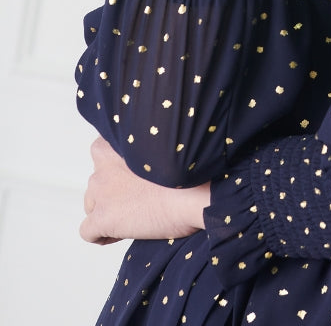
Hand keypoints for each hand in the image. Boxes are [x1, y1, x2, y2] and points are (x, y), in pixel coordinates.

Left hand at [80, 136, 209, 245]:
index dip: (117, 169)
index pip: (101, 153)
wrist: (195, 192)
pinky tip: (124, 233)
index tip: (135, 178)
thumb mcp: (160, 149)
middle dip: (113, 193)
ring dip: (108, 212)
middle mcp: (102, 165)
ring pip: (91, 206)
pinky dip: (103, 235)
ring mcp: (100, 192)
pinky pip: (88, 232)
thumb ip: (140, 153)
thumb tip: (136, 171)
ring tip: (136, 216)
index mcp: (117, 143)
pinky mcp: (102, 218)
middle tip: (139, 199)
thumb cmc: (186, 172)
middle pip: (97, 183)